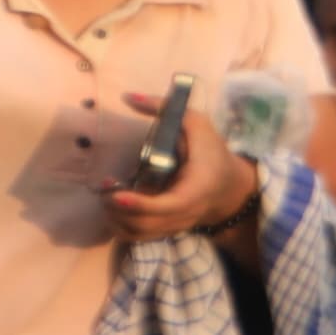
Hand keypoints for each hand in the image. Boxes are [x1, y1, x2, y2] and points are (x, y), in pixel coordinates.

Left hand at [104, 91, 255, 242]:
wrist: (231, 187)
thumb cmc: (211, 151)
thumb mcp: (196, 123)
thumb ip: (165, 108)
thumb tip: (128, 97)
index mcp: (196, 189)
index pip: (168, 205)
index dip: (140, 204)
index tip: (117, 194)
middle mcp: (185, 212)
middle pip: (146, 223)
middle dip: (118, 209)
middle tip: (104, 187)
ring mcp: (175, 225)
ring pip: (139, 233)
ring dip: (115, 218)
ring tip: (105, 195)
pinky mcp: (166, 230)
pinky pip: (138, 237)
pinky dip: (120, 226)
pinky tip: (112, 206)